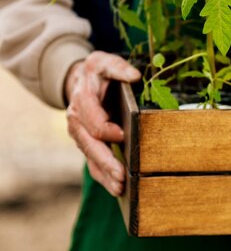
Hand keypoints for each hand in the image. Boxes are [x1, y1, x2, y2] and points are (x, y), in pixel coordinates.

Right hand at [64, 51, 140, 195]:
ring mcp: (80, 134)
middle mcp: (77, 120)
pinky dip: (103, 176)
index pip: (94, 120)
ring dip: (105, 174)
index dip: (107, 129)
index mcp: (82, 101)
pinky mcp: (86, 143)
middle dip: (106, 161)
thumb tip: (134, 76)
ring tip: (121, 188)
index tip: (124, 135)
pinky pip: (93, 162)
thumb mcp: (105, 62)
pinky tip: (116, 188)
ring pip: (91, 157)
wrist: (80, 80)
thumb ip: (118, 67)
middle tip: (123, 175)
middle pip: (91, 145)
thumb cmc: (98, 72)